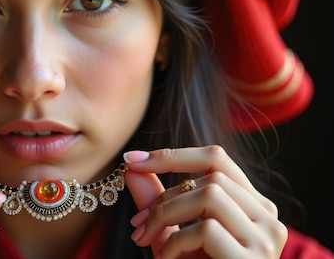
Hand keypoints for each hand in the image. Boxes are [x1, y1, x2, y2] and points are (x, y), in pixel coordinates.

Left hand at [123, 146, 287, 257]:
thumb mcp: (172, 235)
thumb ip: (156, 201)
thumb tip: (130, 167)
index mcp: (251, 205)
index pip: (216, 158)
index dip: (171, 155)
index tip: (131, 160)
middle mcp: (266, 216)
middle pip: (212, 174)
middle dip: (164, 194)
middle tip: (138, 223)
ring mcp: (266, 238)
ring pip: (210, 194)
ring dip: (166, 214)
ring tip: (147, 240)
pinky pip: (207, 229)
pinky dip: (176, 242)